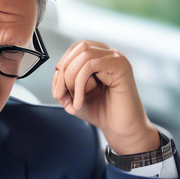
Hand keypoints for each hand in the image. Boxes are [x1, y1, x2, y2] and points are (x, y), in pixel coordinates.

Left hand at [52, 40, 159, 154]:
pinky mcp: (120, 66)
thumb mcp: (74, 98)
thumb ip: (62, 85)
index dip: (62, 67)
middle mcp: (109, 54)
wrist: (123, 130)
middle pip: (78, 48)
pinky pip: (90, 65)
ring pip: (83, 55)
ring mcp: (116, 58)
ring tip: (75, 101)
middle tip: (63, 96)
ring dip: (71, 79)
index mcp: (100, 57)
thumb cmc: (103, 114)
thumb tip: (56, 77)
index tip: (59, 92)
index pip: (75, 49)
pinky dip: (79, 84)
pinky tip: (80, 102)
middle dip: (64, 72)